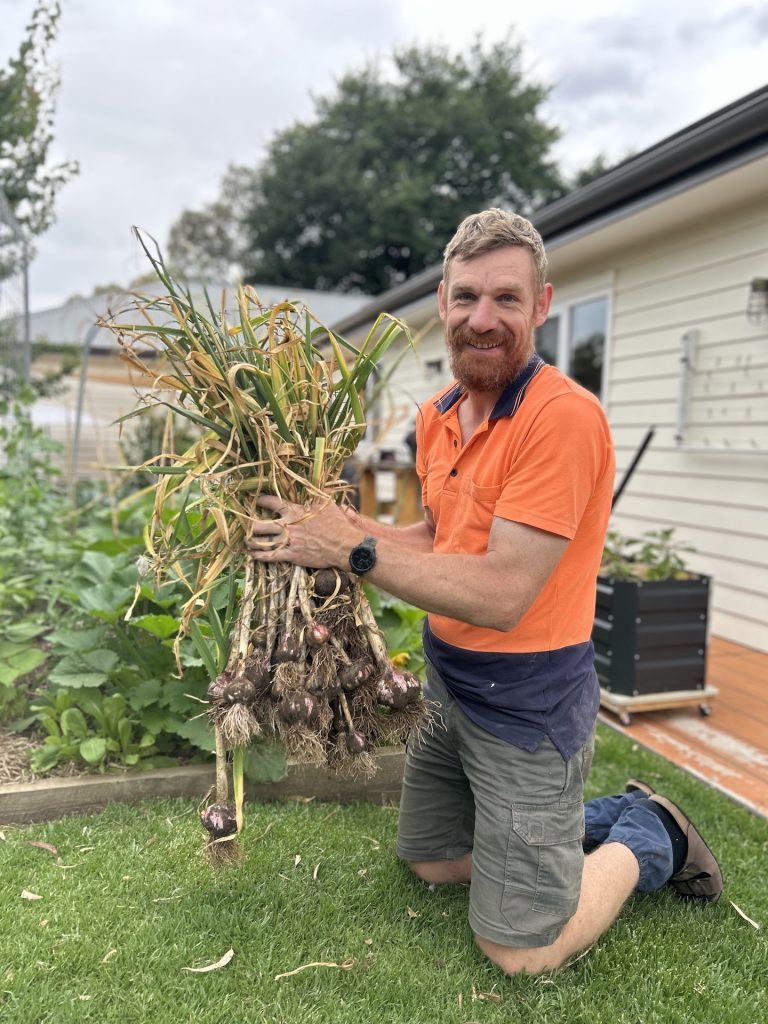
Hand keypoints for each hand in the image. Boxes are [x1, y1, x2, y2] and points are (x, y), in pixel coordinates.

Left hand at [245, 495, 362, 568]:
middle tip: (245, 525)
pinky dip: (260, 556)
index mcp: (295, 511)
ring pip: (263, 541)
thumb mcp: (326, 504)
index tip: (254, 500)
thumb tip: (310, 486)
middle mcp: (288, 526)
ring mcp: (289, 542)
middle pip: (261, 525)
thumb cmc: (337, 524)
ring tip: (246, 541)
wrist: (344, 545)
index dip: (261, 501)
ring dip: (252, 541)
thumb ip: (314, 496)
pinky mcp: (292, 556)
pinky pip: (271, 556)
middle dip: (250, 525)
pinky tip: (253, 556)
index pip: (272, 503)